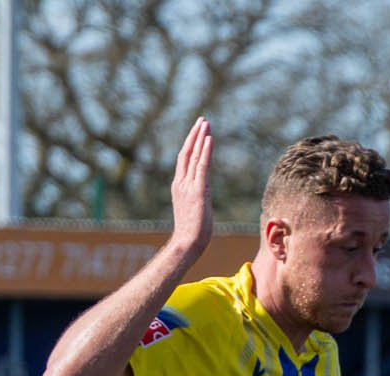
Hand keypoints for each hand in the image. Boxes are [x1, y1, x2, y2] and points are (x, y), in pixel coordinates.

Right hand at [169, 118, 214, 262]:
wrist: (188, 242)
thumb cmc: (193, 232)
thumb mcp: (195, 209)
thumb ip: (198, 197)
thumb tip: (204, 194)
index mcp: (179, 186)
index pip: (184, 160)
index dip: (191, 144)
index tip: (198, 132)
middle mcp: (181, 182)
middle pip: (187, 152)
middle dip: (195, 135)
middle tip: (202, 120)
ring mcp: (188, 185)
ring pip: (193, 155)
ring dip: (200, 138)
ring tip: (206, 123)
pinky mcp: (198, 190)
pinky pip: (202, 166)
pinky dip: (205, 151)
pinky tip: (209, 139)